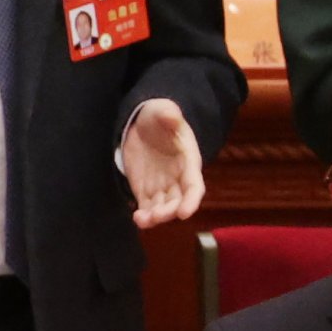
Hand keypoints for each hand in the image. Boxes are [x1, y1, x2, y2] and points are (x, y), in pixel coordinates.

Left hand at [120, 98, 205, 228]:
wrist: (143, 124)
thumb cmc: (158, 116)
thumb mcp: (163, 110)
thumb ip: (169, 114)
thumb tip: (172, 117)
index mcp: (188, 160)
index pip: (194, 185)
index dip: (191, 200)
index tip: (184, 213)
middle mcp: (178, 177)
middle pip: (179, 201)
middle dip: (169, 211)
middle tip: (155, 216)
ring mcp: (162, 185)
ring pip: (163, 207)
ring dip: (156, 217)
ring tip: (142, 220)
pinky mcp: (145, 189)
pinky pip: (147, 206)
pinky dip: (144, 216)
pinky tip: (137, 218)